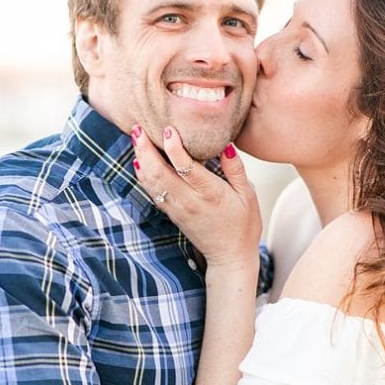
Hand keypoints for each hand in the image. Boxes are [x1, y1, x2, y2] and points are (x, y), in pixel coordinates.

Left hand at [128, 124, 261, 271]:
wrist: (229, 256)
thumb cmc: (243, 224)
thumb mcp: (248, 195)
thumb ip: (235, 169)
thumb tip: (225, 145)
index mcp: (209, 193)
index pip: (185, 168)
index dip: (174, 148)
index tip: (168, 129)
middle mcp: (188, 200)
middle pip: (159, 173)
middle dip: (146, 149)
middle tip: (138, 128)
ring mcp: (176, 208)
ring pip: (151, 182)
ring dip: (141, 159)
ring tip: (135, 138)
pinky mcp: (170, 213)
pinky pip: (152, 192)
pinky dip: (143, 175)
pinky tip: (139, 160)